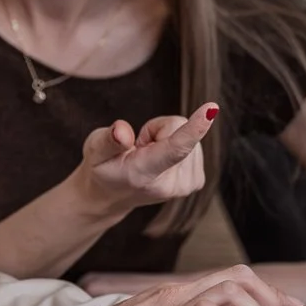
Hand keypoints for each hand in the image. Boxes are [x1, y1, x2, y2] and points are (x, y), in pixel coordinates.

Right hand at [71, 104, 216, 216]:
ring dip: (166, 137)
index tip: (212, 109)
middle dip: (157, 128)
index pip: (175, 149)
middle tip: (138, 148)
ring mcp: (186, 186)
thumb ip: (107, 140)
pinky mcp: (196, 181)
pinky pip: (194, 141)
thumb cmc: (102, 167)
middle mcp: (171, 185)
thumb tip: (122, 132)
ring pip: (187, 131)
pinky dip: (176, 144)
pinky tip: (160, 160)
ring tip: (146, 155)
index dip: (194, 127)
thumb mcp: (94, 150)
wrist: (111, 196)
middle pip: (177, 126)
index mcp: (144, 174)